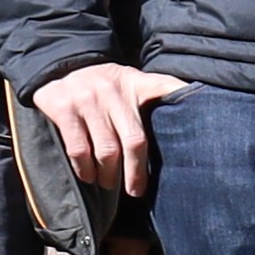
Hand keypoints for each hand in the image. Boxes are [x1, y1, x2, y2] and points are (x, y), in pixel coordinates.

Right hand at [36, 62, 185, 194]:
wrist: (59, 65)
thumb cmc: (105, 85)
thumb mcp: (132, 81)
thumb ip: (158, 93)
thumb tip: (195, 107)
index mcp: (135, 83)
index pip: (165, 89)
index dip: (181, 103)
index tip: (190, 140)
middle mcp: (112, 89)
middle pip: (134, 140)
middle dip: (135, 171)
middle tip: (135, 190)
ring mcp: (87, 98)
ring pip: (106, 150)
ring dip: (108, 175)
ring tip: (108, 183)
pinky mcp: (63, 108)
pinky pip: (78, 148)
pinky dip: (84, 168)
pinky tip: (88, 175)